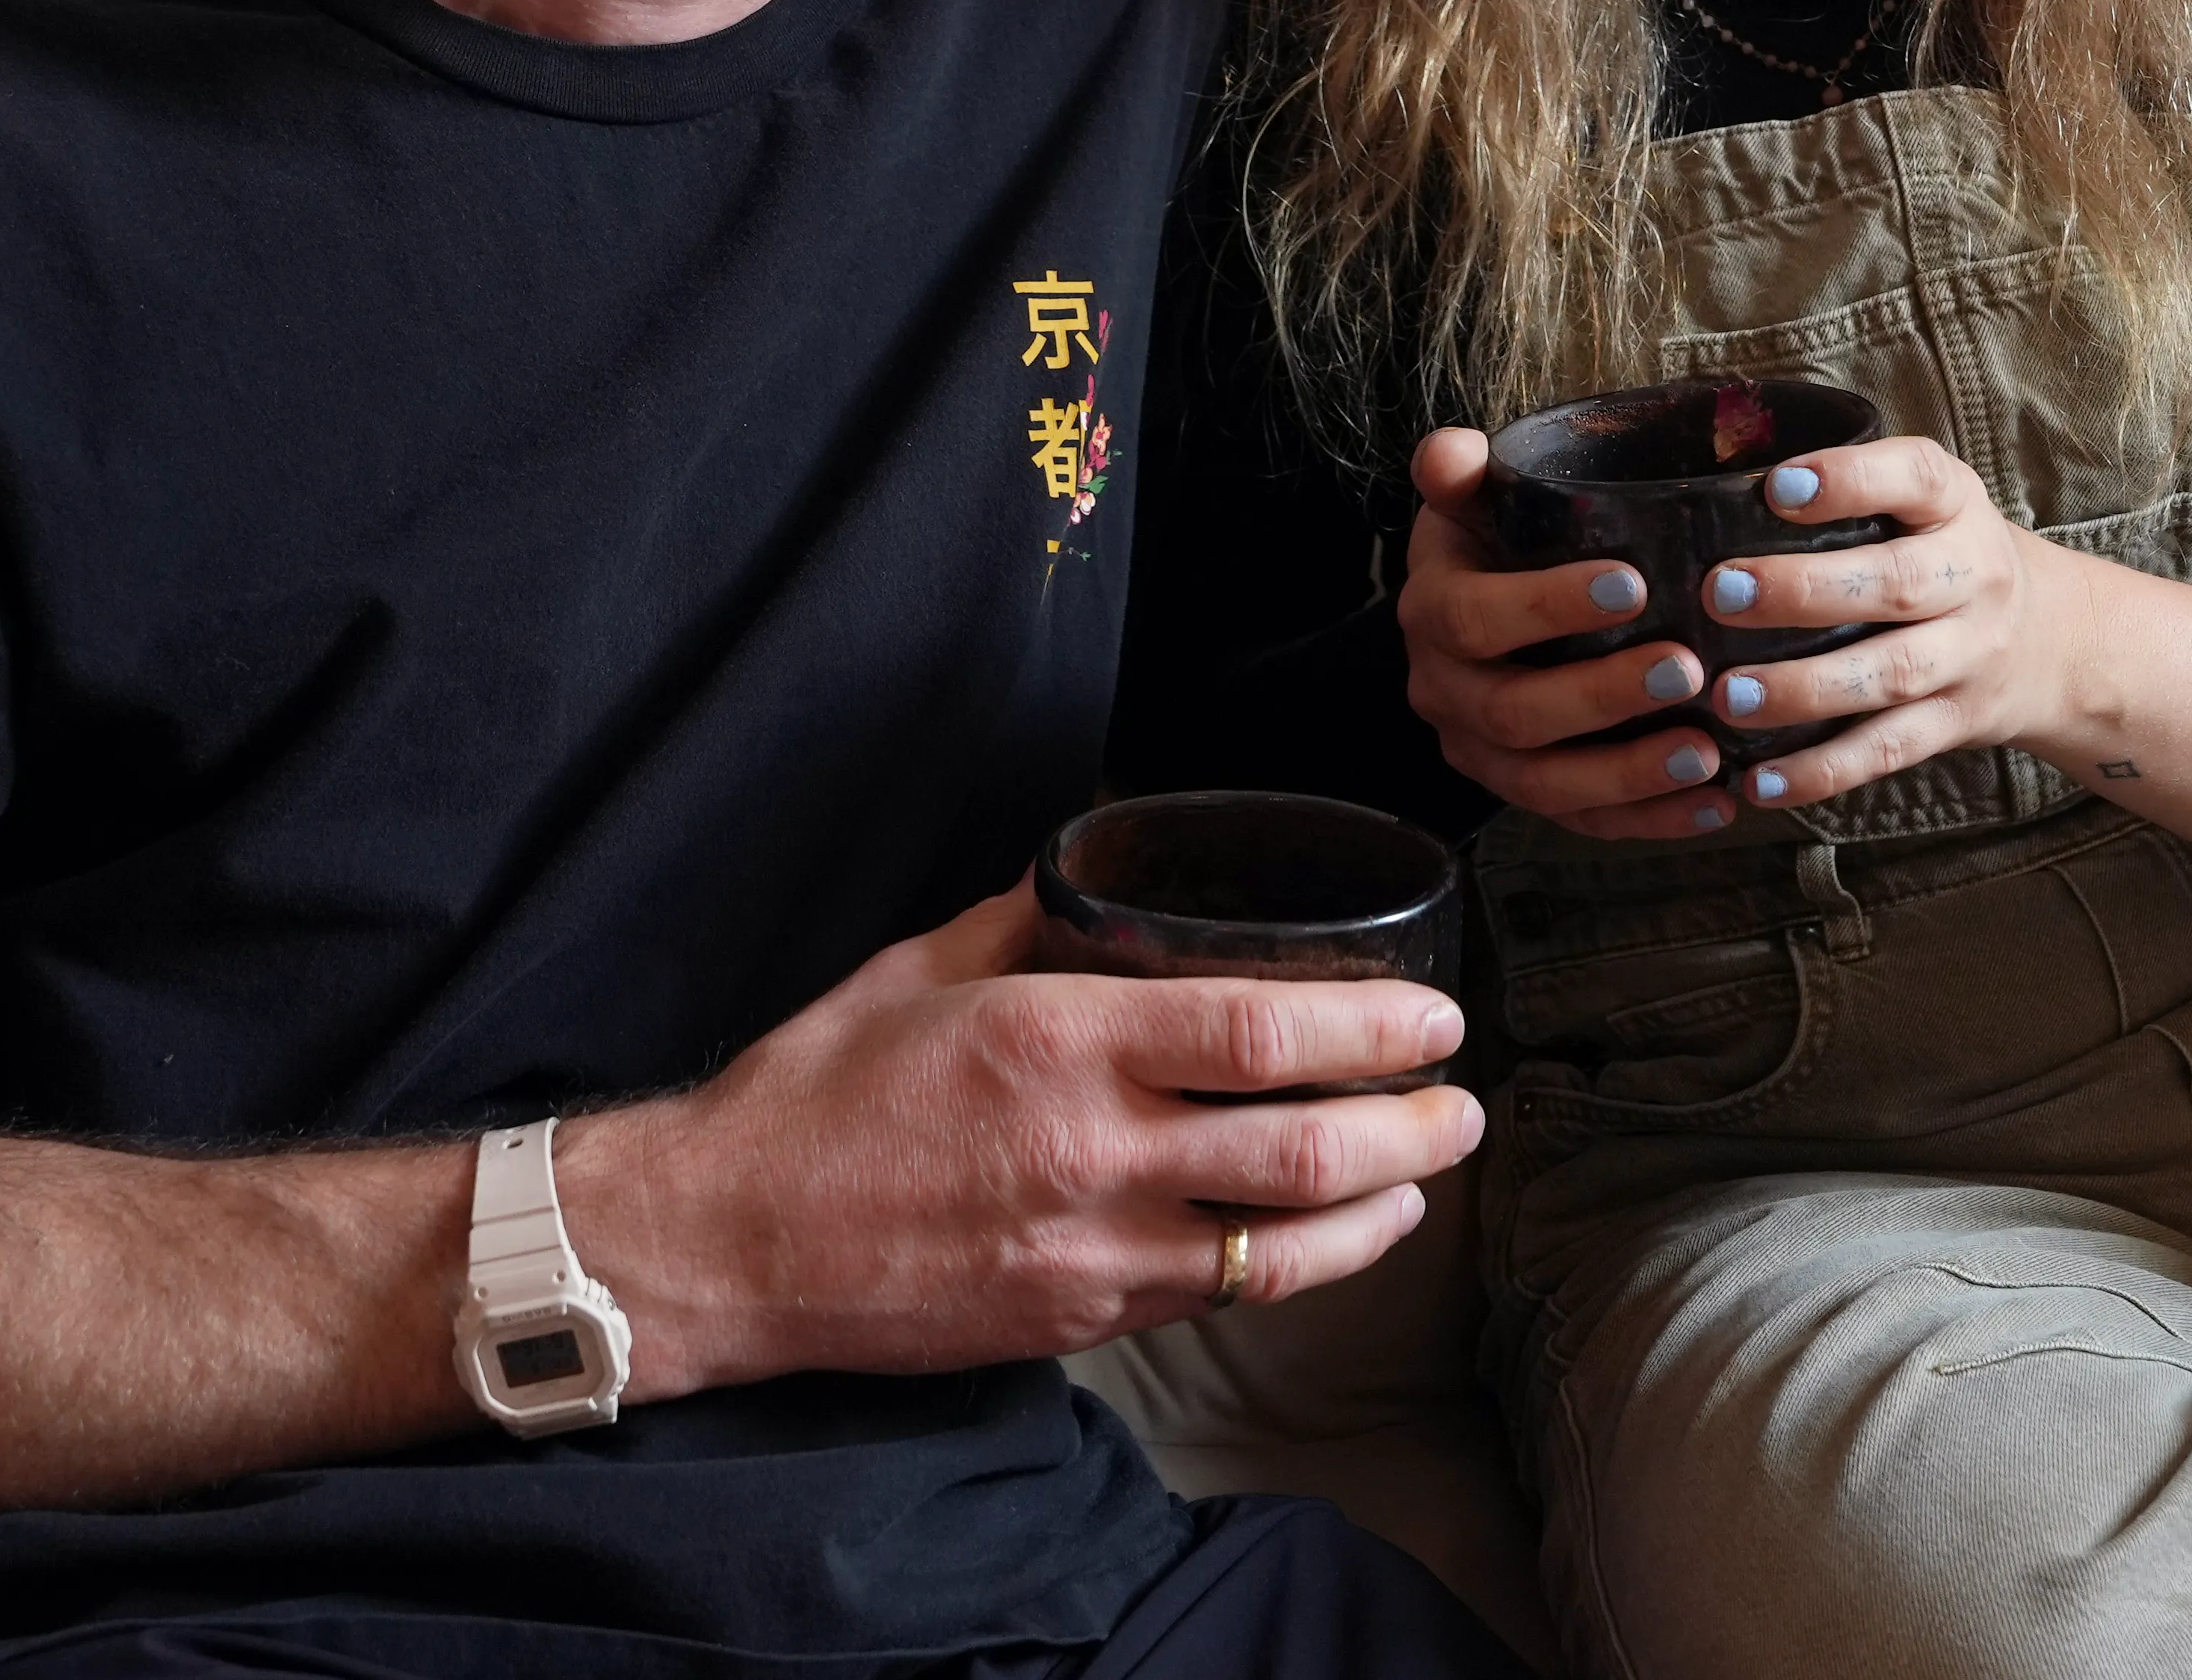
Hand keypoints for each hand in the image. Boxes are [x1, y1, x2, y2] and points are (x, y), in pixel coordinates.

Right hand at [558, 882, 1478, 1397]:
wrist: (728, 1239)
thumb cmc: (817, 1092)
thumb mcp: (922, 968)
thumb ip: (1029, 920)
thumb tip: (1100, 868)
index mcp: (1058, 1043)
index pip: (1262, 1038)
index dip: (1374, 1031)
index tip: (1434, 1018)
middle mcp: (1092, 1154)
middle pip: (1304, 1152)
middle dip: (1411, 1131)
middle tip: (1463, 1107)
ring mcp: (1089, 1253)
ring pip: (1282, 1249)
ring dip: (1377, 1213)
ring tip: (1426, 1178)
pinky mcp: (1076, 1323)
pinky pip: (1213, 1297)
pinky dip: (1292, 1267)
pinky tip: (1329, 1239)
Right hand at [1397, 425, 1745, 840]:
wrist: (1487, 599)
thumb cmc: (1499, 538)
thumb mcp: (1476, 497)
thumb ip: (1463, 474)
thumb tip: (1450, 451)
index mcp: (1431, 611)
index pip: (1473, 617)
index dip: (1545, 606)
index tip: (1632, 584)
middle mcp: (1445, 692)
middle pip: (1512, 712)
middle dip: (1601, 697)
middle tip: (1687, 669)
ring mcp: (1483, 754)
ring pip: (1545, 784)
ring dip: (1629, 774)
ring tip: (1706, 753)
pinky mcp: (1528, 793)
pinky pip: (1583, 822)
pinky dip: (1650, 821)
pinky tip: (1716, 805)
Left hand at [1684, 432, 2069, 813]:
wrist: (2056, 642)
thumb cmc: (1946, 554)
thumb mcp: (1927, 503)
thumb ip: (1852, 493)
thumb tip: (1713, 494)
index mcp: (1956, 504)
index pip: (1916, 477)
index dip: (1849, 480)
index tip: (1776, 488)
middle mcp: (1973, 576)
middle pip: (1898, 584)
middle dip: (1805, 590)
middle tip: (1720, 594)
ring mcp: (1970, 656)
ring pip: (1891, 675)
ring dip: (1804, 689)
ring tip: (1729, 696)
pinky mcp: (1956, 723)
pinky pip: (1889, 750)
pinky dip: (1823, 771)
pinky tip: (1761, 781)